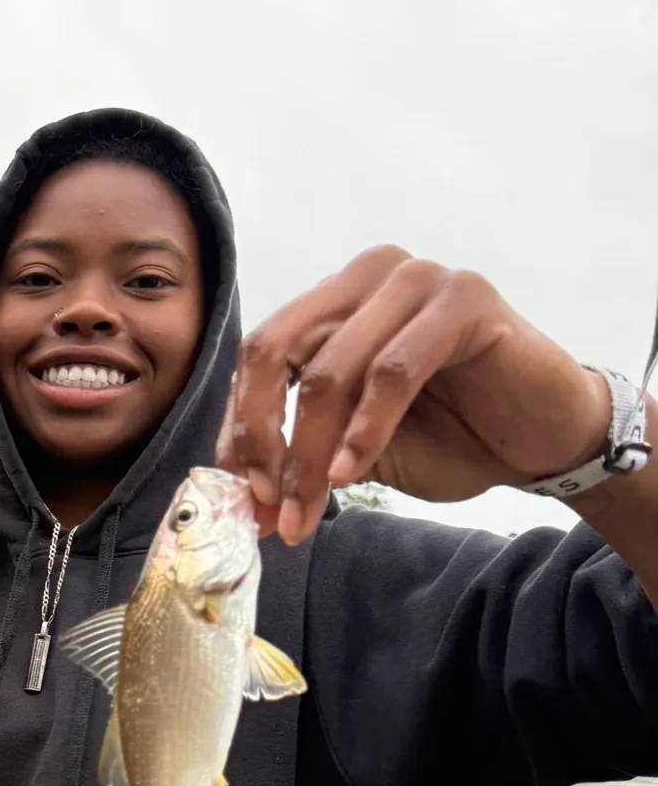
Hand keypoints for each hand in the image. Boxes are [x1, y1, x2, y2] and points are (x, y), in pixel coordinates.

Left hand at [217, 246, 610, 544]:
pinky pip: (392, 371)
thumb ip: (301, 452)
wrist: (546, 439)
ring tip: (308, 507)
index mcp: (330, 302)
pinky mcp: (463, 301)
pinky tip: (353, 471)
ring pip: (330, 370)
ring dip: (311, 449)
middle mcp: (364, 278)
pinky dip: (364, 429)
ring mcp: (414, 280)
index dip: (239, 428)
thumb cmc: (451, 436)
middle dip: (263, 438)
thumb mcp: (354, 448)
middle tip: (268, 505)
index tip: (239, 496)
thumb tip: (242, 498)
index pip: (257, 357)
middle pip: (276, 353)